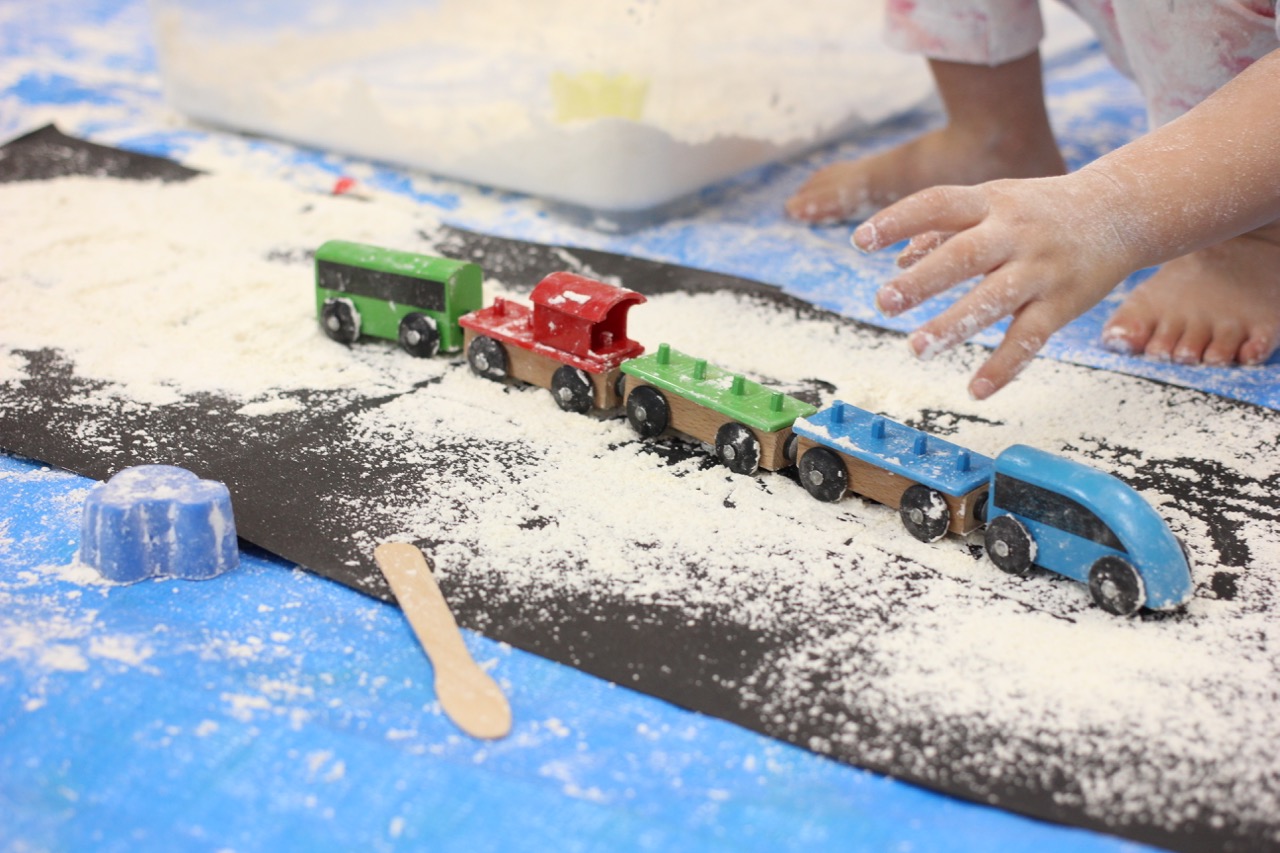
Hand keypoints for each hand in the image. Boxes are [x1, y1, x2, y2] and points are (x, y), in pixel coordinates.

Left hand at [852, 174, 1130, 398]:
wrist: (1123, 210)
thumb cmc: (1040, 209)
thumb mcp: (993, 203)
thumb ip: (944, 228)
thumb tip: (896, 258)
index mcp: (991, 202)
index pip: (937, 204)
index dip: (897, 220)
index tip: (860, 240)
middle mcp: (1014, 233)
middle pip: (964, 255)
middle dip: (923, 280)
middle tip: (885, 301)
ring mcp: (1040, 269)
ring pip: (995, 299)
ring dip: (955, 325)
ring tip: (918, 348)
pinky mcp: (1063, 304)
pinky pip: (1030, 337)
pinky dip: (1005, 366)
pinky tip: (977, 389)